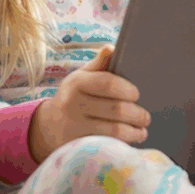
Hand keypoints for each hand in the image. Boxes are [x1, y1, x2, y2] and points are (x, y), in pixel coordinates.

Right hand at [28, 46, 149, 163]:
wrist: (49, 126)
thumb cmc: (74, 97)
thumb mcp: (81, 78)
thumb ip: (98, 65)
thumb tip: (111, 48)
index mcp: (76, 83)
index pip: (107, 83)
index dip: (127, 89)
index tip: (137, 94)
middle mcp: (72, 104)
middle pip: (115, 109)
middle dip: (137, 114)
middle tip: (145, 117)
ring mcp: (74, 126)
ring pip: (115, 130)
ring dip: (135, 131)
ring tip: (142, 129)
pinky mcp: (77, 145)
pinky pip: (108, 145)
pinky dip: (124, 143)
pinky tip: (131, 139)